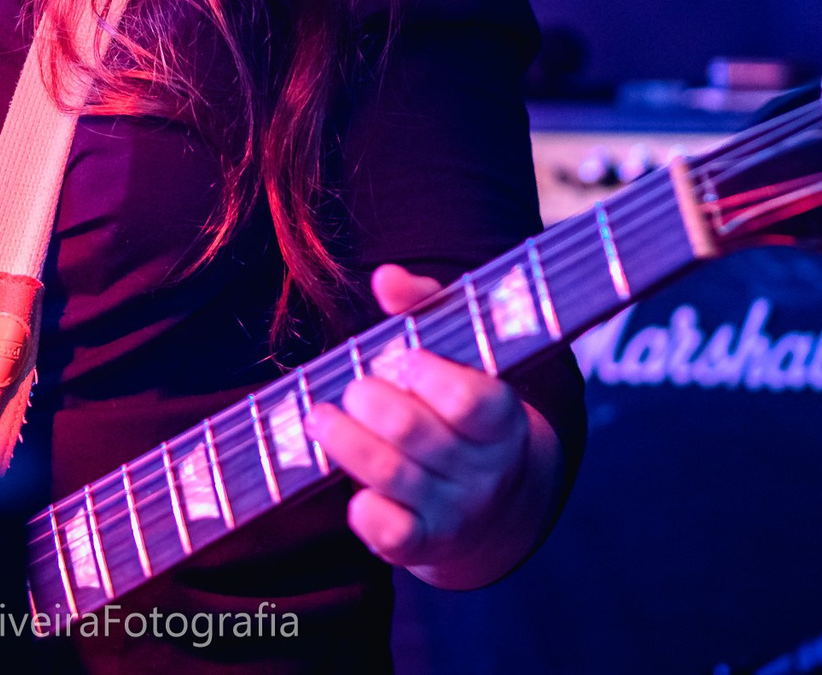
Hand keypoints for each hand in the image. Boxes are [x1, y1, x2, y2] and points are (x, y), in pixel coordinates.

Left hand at [304, 264, 563, 590]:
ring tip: (320, 417)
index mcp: (501, 417)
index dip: (430, 375)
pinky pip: (391, 534)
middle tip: (355, 388)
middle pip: (417, 434)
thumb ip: (427, 308)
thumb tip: (385, 278)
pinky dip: (364, 511)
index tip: (403, 359)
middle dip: (372, 402)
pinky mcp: (425, 544)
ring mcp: (456, 511)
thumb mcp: (462, 354)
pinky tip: (351, 490)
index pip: (473, 400)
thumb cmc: (463, 408)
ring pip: (393, 476)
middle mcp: (484, 469)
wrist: (498, 504)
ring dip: (347, 442)